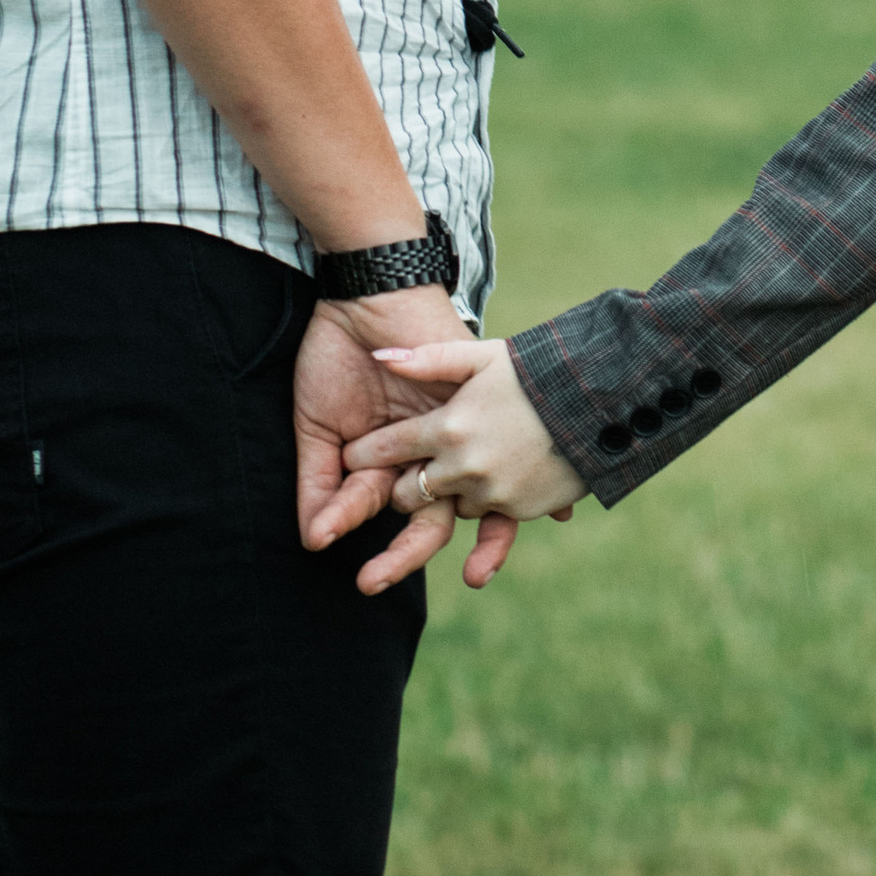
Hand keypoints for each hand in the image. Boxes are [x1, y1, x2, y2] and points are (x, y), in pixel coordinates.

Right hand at [295, 288, 517, 591]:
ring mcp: (460, 422)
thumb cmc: (334, 356)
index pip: (404, 518)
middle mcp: (437, 449)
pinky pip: (511, 433)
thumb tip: (314, 539)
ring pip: (477, 487)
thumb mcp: (319, 427)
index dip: (394, 553)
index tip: (371, 583)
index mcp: (403, 461)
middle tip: (388, 583)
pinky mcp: (479, 391)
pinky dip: (536, 466)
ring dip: (486, 531)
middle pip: (439, 514)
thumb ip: (319, 482)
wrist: (363, 292)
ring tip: (477, 573)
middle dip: (416, 553)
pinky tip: (560, 510)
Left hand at [342, 333, 586, 592]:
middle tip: (410, 468)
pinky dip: (487, 496)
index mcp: (448, 427)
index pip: (389, 449)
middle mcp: (463, 467)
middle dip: (404, 483)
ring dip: (449, 491)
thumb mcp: (481, 356)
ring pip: (447, 506)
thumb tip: (380, 358)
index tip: (355, 455)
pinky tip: (502, 468)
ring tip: (469, 461)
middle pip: (407, 493)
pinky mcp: (517, 510)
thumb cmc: (535, 370)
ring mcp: (490, 493)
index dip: (368, 452)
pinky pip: (486, 513)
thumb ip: (428, 359)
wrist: (600, 397)